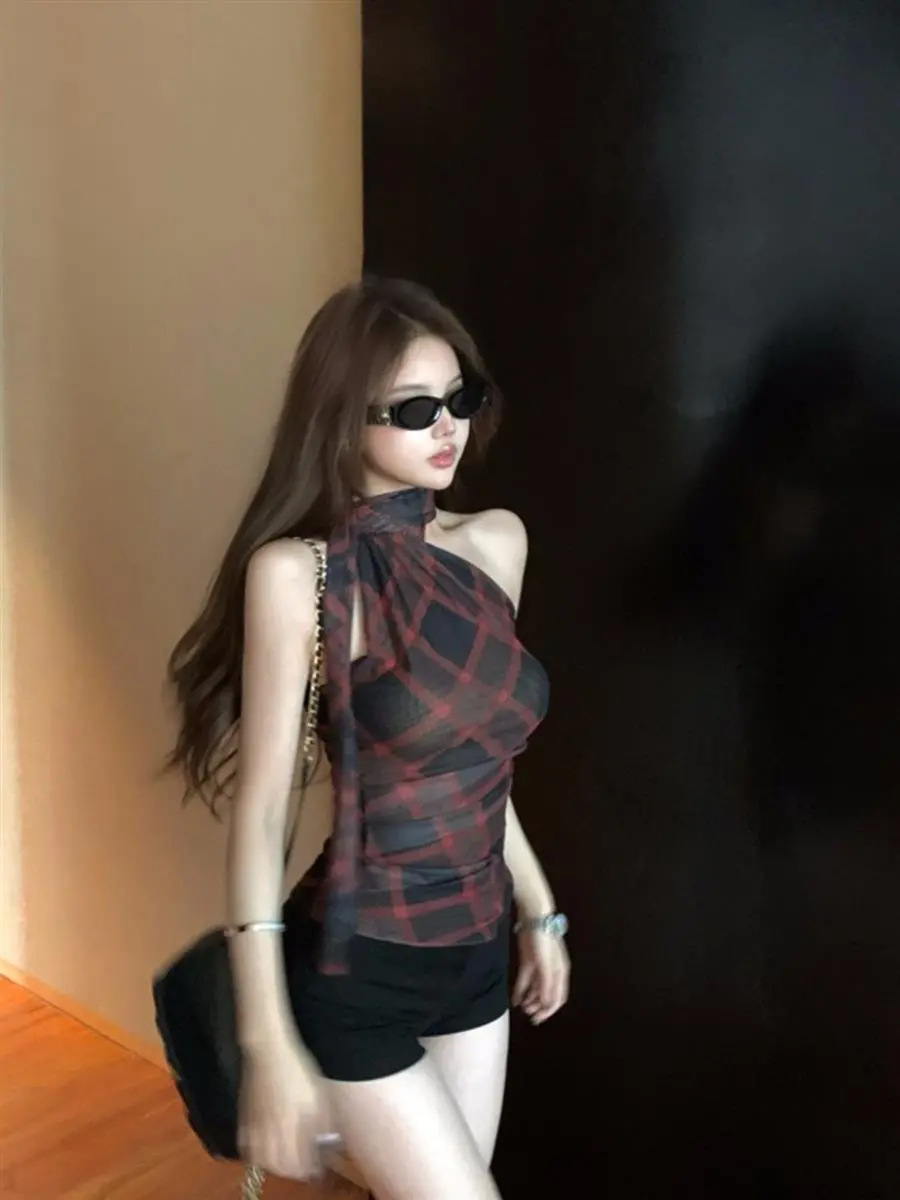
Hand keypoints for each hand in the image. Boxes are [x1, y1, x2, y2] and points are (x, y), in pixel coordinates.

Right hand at [237, 1034, 337, 1180]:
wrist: (268, 1050)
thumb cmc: (297, 1068)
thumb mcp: (317, 1092)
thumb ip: (322, 1120)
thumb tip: (328, 1139)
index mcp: (292, 1125)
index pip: (299, 1161)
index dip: (309, 1169)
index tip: (317, 1168)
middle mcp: (271, 1131)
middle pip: (279, 1165)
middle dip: (292, 1171)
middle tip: (302, 1166)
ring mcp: (255, 1126)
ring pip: (261, 1159)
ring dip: (274, 1165)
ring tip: (284, 1161)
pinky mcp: (244, 1118)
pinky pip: (246, 1146)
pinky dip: (255, 1154)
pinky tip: (263, 1150)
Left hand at [512, 927, 569, 1024]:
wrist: (533, 917)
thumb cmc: (543, 940)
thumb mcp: (545, 963)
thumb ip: (546, 983)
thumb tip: (546, 1004)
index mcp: (560, 973)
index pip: (558, 997)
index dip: (549, 1010)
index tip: (538, 1019)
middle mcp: (551, 972)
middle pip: (547, 994)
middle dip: (539, 1006)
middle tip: (528, 1015)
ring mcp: (539, 967)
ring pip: (536, 989)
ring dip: (530, 1000)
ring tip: (522, 1008)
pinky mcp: (528, 961)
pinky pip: (525, 980)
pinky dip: (521, 991)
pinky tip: (515, 999)